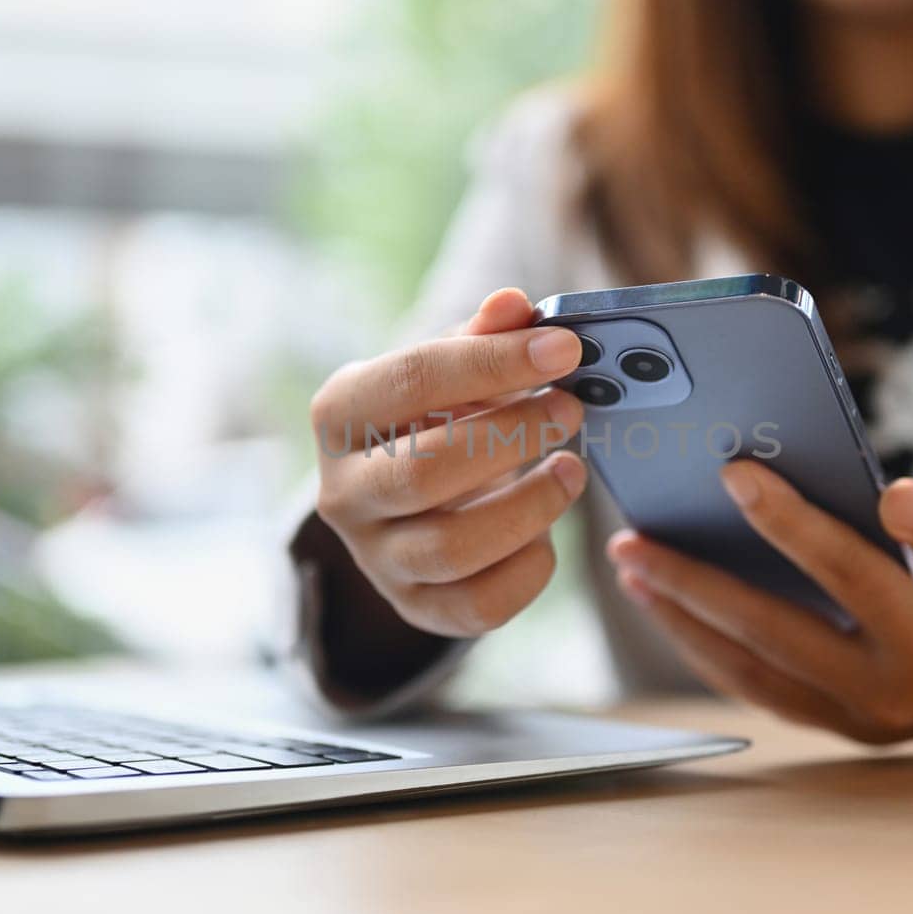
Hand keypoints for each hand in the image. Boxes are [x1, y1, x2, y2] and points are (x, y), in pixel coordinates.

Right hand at [310, 288, 587, 638]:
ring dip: (530, 506)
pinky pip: (478, 607)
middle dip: (513, 437)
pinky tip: (548, 533)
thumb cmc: (431, 418)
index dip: (494, 362)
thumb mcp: (447, 371)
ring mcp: (375, 558)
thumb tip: (513, 306)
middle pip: (425, 471)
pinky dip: (528, 569)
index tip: (564, 349)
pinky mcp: (415, 607)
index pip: (412, 381)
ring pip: (452, 548)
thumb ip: (482, 338)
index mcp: (340, 414)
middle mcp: (342, 492)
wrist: (401, 500)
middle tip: (571, 409)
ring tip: (572, 471)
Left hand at [607, 461, 912, 743]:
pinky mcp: (847, 726)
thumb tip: (895, 498)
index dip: (787, 521)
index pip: (844, 573)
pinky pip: (764, 689)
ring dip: (685, 624)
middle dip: (693, 585)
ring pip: (752, 672)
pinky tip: (676, 610)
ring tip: (632, 574)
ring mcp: (863, 719)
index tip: (732, 472)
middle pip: (771, 632)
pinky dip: (713, 651)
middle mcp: (891, 692)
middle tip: (630, 542)